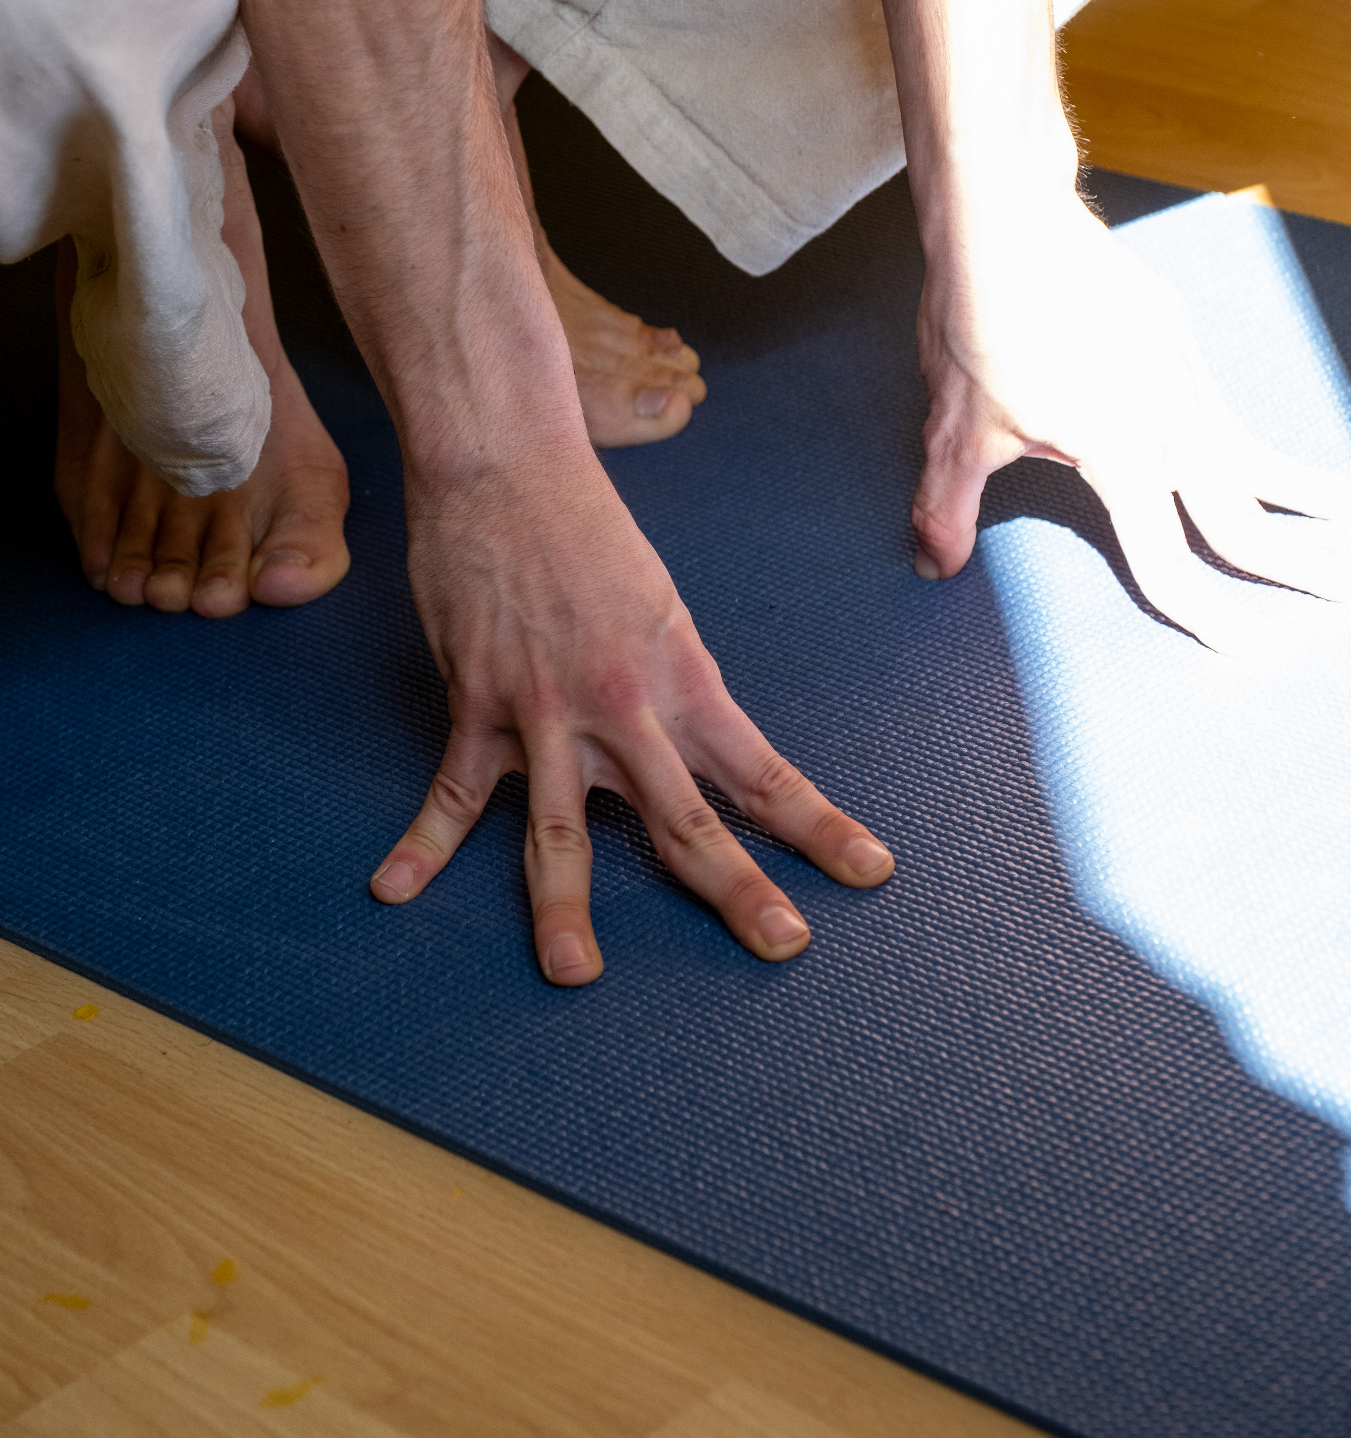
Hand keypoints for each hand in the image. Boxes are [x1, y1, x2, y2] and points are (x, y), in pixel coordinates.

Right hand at [370, 446, 894, 981]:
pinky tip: (395, 889)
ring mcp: (546, 713)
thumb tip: (683, 746)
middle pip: (687, 820)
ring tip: (575, 972)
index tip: (868, 870)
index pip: (763, 772)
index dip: (817, 827)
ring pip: (564, 830)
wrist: (507, 466)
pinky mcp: (478, 705)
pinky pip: (453, 793)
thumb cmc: (588, 526)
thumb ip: (668, 685)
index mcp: (682, 679)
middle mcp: (624, 708)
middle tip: (783, 945)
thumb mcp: (658, 604)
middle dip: (738, 889)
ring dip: (565, 909)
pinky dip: (422, 846)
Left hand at [911, 186, 1350, 655]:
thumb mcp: (954, 428)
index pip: (1167, 561)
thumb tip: (932, 566)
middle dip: (1300, 568)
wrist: (1006, 216)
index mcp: (1117, 455)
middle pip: (1242, 516)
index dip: (1209, 617)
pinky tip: (1287, 471)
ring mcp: (1180, 377)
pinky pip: (1230, 417)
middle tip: (1345, 602)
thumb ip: (947, 507)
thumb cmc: (977, 319)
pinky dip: (1268, 454)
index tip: (1253, 651)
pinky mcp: (1178, 343)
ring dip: (1310, 503)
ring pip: (1254, 461)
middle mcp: (1165, 421)